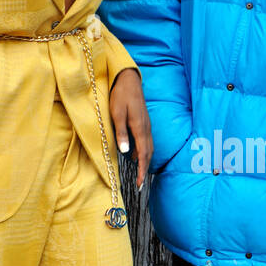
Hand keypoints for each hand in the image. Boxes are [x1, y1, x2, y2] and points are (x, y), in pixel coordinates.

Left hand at [109, 67, 152, 190]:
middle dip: (144, 170)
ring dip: (144, 161)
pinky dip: (143, 152)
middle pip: (148, 154)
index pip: (143, 154)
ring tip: (138, 173)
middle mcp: (146, 128)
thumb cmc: (120, 95)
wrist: (128, 80)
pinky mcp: (144, 122)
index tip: (139, 184)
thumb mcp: (116, 114)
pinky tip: (135, 155)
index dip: (141, 170)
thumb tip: (126, 151)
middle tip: (139, 185)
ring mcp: (146, 125)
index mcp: (139, 128)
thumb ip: (121, 133)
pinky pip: (146, 141)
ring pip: (149, 148)